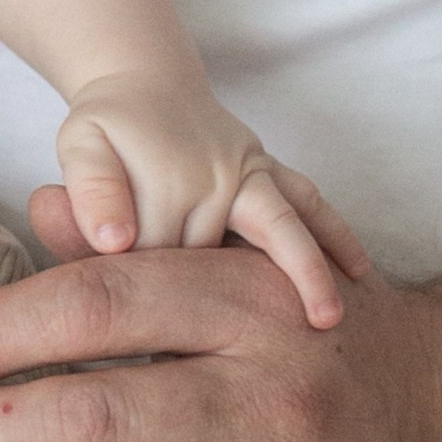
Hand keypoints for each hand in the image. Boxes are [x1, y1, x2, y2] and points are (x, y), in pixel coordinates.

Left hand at [55, 70, 368, 330]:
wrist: (146, 84)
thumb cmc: (108, 127)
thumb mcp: (82, 146)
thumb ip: (92, 190)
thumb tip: (115, 241)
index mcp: (170, 178)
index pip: (165, 258)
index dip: (153, 297)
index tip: (146, 337)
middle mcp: (221, 176)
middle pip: (223, 257)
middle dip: (225, 302)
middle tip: (239, 356)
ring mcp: (254, 173)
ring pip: (284, 230)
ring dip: (308, 274)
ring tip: (328, 324)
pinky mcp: (273, 172)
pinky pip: (311, 203)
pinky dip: (336, 235)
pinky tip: (359, 275)